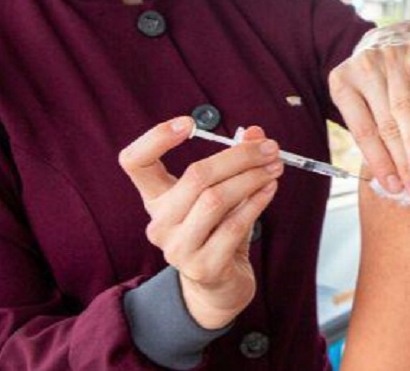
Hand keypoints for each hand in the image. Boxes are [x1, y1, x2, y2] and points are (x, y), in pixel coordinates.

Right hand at [119, 118, 281, 328]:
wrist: (219, 286)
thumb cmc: (218, 231)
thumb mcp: (222, 192)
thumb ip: (235, 161)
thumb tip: (256, 133)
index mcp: (156, 199)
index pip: (134, 162)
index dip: (155, 138)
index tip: (188, 123)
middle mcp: (160, 223)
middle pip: (195, 176)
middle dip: (239, 156)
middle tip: (269, 148)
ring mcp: (178, 248)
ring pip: (216, 199)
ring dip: (252, 178)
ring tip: (275, 167)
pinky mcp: (203, 267)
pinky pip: (234, 225)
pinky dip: (256, 202)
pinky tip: (269, 189)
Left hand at [328, 22, 409, 202]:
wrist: (388, 37)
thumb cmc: (373, 83)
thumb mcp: (359, 100)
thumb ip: (371, 131)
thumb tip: (390, 182)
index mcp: (342, 85)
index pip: (363, 131)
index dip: (379, 161)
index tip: (393, 187)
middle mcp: (363, 69)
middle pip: (385, 123)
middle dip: (401, 160)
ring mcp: (388, 57)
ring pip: (403, 103)